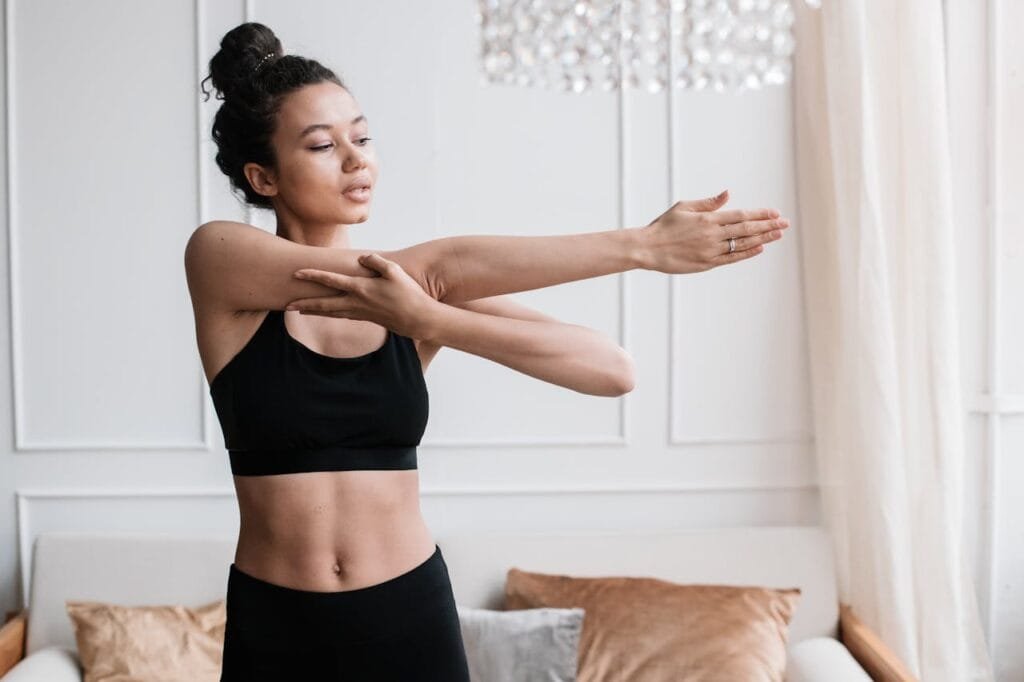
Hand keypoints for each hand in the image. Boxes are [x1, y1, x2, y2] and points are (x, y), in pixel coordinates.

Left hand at [285, 253, 438, 338]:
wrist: (418, 319)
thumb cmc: (409, 293)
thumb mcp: (394, 272)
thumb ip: (375, 262)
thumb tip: (361, 259)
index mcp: (361, 289)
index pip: (331, 280)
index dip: (313, 276)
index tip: (296, 273)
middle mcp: (357, 303)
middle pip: (325, 304)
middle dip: (305, 304)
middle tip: (287, 305)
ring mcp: (361, 312)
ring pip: (332, 313)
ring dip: (315, 311)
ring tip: (299, 311)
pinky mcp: (367, 318)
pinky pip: (343, 315)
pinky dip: (331, 314)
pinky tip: (326, 313)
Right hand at [637, 189, 789, 272]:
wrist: (648, 249)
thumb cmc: (664, 226)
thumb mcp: (684, 207)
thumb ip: (708, 203)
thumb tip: (728, 194)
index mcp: (708, 219)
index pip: (741, 215)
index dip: (760, 214)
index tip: (775, 213)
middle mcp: (713, 234)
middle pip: (747, 229)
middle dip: (768, 225)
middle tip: (785, 223)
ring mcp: (711, 250)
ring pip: (743, 244)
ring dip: (763, 238)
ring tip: (778, 234)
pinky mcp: (707, 263)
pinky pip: (732, 258)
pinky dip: (747, 253)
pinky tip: (759, 248)